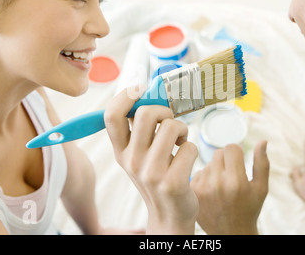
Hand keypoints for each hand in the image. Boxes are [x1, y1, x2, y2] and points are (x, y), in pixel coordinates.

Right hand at [104, 86, 198, 234]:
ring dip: (183, 129)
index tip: (141, 90)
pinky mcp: (172, 182)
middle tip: (170, 120)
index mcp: (121, 152)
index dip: (126, 96)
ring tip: (181, 141)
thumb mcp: (139, 156)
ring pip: (172, 126)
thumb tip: (148, 96)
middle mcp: (132, 161)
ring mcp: (151, 173)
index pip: (112, 116)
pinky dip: (192, 149)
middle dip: (165, 110)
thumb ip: (140, 131)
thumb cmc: (157, 177)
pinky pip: (190, 147)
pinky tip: (186, 159)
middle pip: (147, 113)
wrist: (169, 214)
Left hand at [191, 141, 268, 234]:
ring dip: (215, 168)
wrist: (231, 233)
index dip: (237, 153)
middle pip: (218, 152)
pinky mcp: (194, 192)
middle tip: (231, 173)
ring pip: (208, 162)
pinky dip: (206, 178)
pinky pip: (199, 172)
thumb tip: (263, 141)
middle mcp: (218, 184)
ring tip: (222, 184)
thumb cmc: (250, 209)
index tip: (239, 161)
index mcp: (236, 181)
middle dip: (226, 159)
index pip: (231, 147)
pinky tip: (212, 190)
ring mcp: (203, 188)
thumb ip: (262, 163)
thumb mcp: (261, 188)